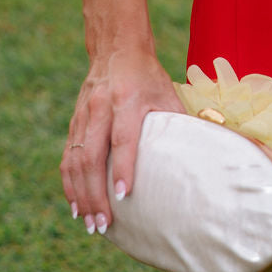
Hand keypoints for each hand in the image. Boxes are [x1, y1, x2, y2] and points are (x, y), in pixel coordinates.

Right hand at [60, 47, 182, 235]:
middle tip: (102, 225)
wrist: (116, 47)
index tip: (124, 196)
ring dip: (80, 194)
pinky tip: (74, 204)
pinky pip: (68, 156)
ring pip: (76, 159)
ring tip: (88, 222)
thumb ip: (178, 121)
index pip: (122, 138)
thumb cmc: (148, 74)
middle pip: (93, 156)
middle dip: (95, 194)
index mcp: (127, 99)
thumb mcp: (167, 91)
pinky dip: (69, 183)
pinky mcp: (74, 120)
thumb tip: (202, 153)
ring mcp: (83, 114)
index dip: (123, 167)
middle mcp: (101, 108)